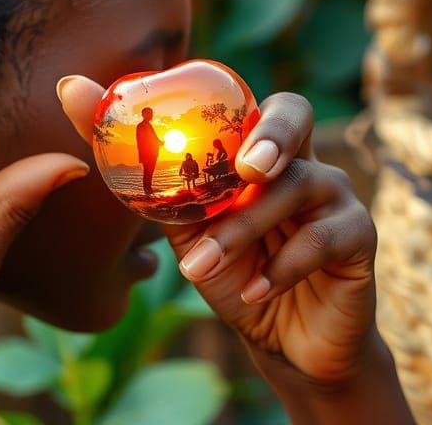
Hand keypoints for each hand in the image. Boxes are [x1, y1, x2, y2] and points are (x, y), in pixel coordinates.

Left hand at [57, 77, 377, 385]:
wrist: (285, 340)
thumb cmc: (233, 272)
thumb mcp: (180, 225)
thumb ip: (140, 170)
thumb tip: (71, 90)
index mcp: (254, 152)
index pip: (236, 105)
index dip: (202, 97)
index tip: (149, 110)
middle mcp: (298, 160)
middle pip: (294, 111)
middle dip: (269, 132)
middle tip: (246, 167)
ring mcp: (334, 195)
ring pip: (298, 184)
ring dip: (244, 229)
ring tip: (200, 267)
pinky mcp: (359, 237)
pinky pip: (325, 237)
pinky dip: (283, 267)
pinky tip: (256, 293)